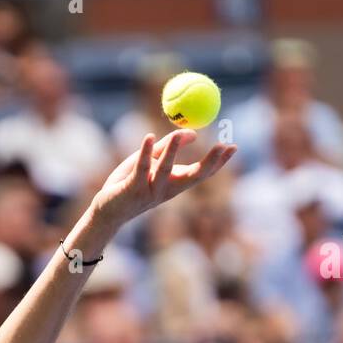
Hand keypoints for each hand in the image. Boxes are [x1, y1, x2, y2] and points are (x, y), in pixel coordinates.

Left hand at [92, 130, 236, 228]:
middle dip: (210, 163)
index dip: (219, 162)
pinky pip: (140, 169)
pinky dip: (146, 152)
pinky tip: (149, 137)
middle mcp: (167, 190)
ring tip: (180, 135)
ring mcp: (150, 191)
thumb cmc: (130, 184)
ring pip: (165, 170)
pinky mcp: (132, 189)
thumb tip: (192, 133)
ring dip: (173, 152)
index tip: (234, 146)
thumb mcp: (152, 162)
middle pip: (193, 177)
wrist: (107, 210)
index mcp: (175, 184)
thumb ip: (168, 147)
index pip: (202, 173)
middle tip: (222, 145)